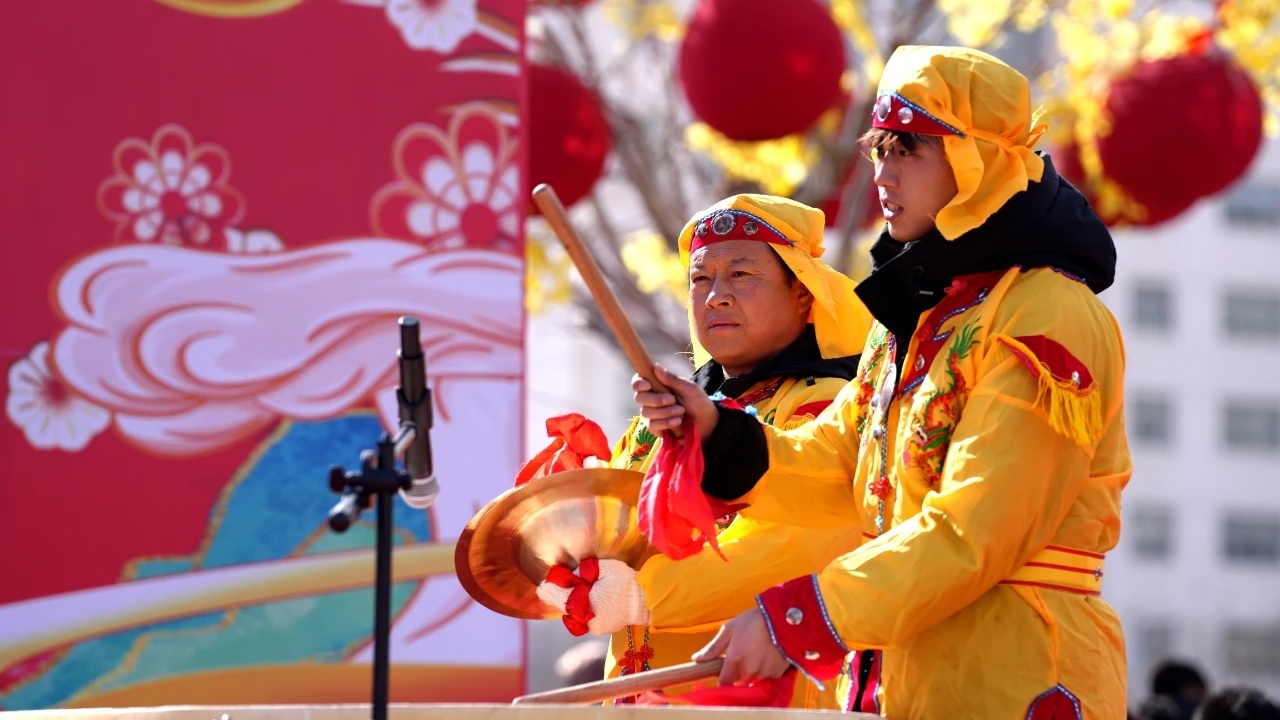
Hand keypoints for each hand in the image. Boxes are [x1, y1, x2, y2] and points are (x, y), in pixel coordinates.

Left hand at [534, 559, 649, 635]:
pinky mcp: (600, 629)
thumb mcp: (604, 568)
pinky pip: (583, 620)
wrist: (646, 601)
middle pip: (564, 608)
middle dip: (554, 598)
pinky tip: (578, 603)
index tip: (540, 585)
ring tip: (559, 595)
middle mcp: (587, 618)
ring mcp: (593, 626)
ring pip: (573, 616)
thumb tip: (573, 576)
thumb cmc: (626, 581)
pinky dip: (579, 611)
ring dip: (567, 605)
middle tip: (543, 590)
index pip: (560, 596)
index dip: (549, 590)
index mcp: (586, 602)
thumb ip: (585, 571)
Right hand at [632, 364, 718, 438]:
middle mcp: (651, 400)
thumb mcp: (689, 388)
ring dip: (664, 412)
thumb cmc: (698, 401)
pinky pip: (652, 426)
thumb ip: (672, 379)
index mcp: (657, 386)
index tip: (648, 385)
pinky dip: (665, 423)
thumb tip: (656, 367)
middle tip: (672, 400)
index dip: (638, 383)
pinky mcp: (656, 429)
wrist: (708, 422)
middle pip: (639, 398)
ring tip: (681, 412)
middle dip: (655, 399)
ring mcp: (653, 415)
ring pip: (645, 412)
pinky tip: (678, 422)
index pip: (638, 383)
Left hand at [692, 608, 789, 684]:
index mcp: (734, 660)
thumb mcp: (730, 629)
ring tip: (758, 652)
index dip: (724, 678)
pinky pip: (768, 676)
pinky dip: (767, 669)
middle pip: (739, 682)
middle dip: (739, 673)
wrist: (783, 618)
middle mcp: (749, 670)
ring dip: (753, 671)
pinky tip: (769, 655)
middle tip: (744, 655)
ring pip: (754, 679)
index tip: (725, 671)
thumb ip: (713, 647)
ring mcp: (764, 673)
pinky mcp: (778, 673)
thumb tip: (697, 659)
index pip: (724, 682)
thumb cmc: (753, 621)